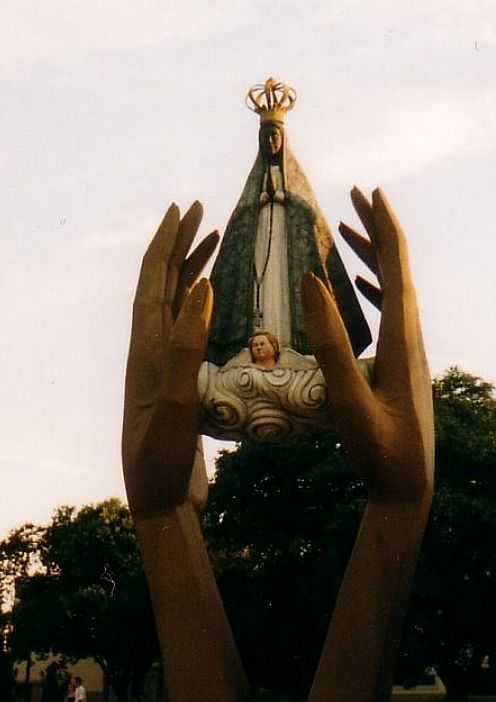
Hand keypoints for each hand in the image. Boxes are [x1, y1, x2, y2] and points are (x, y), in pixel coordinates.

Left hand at [122, 202, 218, 517]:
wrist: (157, 502)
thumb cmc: (162, 457)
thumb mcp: (176, 400)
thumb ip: (187, 345)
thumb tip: (200, 287)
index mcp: (145, 351)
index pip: (153, 283)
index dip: (166, 244)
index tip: (180, 208)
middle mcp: (149, 355)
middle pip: (162, 288)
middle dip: (179, 248)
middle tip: (200, 213)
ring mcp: (163, 372)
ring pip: (175, 311)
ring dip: (191, 275)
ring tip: (211, 246)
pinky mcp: (178, 390)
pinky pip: (189, 337)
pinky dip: (203, 313)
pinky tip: (218, 310)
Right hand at [301, 187, 433, 506]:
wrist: (407, 487)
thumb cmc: (377, 449)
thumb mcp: (347, 399)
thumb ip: (330, 342)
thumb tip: (313, 283)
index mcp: (402, 339)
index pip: (397, 268)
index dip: (383, 228)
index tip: (368, 192)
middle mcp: (411, 339)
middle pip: (398, 270)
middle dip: (376, 232)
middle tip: (354, 198)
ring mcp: (408, 354)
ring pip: (394, 291)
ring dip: (373, 259)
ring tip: (346, 235)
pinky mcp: (401, 369)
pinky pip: (389, 316)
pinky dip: (372, 292)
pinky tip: (354, 291)